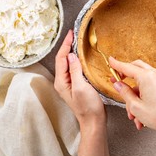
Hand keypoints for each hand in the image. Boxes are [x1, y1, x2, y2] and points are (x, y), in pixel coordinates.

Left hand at [54, 29, 107, 155]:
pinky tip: (82, 56)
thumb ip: (75, 70)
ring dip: (72, 52)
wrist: (93, 121)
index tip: (71, 34)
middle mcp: (63, 82)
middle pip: (62, 59)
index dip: (65, 45)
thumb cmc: (88, 107)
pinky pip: (74, 68)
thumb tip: (72, 55)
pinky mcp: (77, 85)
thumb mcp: (81, 87)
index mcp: (61, 81)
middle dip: (67, 46)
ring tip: (77, 42)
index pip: (61, 58)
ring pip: (68, 63)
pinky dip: (77, 59)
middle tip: (74, 35)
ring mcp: (69, 83)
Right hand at [109, 57, 155, 155]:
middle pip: (135, 68)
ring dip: (134, 95)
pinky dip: (142, 97)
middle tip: (117, 82)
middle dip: (125, 76)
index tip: (110, 60)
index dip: (116, 64)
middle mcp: (155, 74)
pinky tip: (140, 115)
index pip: (127, 67)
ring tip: (132, 114)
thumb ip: (124, 92)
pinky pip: (149, 86)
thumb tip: (118, 85)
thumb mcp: (135, 106)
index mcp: (146, 77)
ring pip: (141, 81)